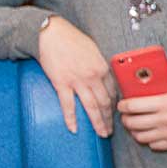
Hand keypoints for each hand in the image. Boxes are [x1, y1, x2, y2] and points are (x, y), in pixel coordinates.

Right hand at [37, 17, 114, 137]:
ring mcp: (77, 81)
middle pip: (105, 102)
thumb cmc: (71, 39)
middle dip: (110, 118)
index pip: (113, 91)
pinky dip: (71, 118)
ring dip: (98, 122)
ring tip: (102, 133)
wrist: (50, 34)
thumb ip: (99, 66)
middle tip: (111, 130)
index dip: (116, 105)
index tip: (116, 113)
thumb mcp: (93, 50)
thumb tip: (103, 79)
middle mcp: (93, 76)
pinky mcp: (61, 83)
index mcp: (102, 67)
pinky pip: (68, 105)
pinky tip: (74, 129)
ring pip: (92, 107)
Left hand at [117, 73, 166, 150]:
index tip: (122, 103)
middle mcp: (165, 120)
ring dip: (134, 131)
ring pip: (140, 136)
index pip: (134, 106)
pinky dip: (148, 140)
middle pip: (133, 123)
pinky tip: (150, 133)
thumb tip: (151, 75)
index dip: (123, 105)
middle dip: (125, 118)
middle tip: (127, 114)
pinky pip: (153, 145)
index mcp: (166, 102)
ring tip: (136, 124)